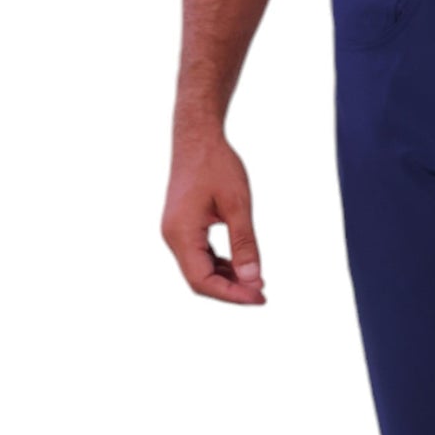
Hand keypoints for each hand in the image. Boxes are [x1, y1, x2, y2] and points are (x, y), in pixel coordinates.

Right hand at [162, 133, 266, 303]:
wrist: (197, 138)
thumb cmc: (217, 165)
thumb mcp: (238, 205)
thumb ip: (245, 244)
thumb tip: (252, 280)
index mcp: (181, 234)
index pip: (203, 281)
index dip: (232, 294)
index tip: (260, 297)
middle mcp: (172, 237)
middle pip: (199, 280)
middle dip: (230, 290)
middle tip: (262, 294)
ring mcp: (175, 233)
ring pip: (199, 270)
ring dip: (226, 279)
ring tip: (256, 282)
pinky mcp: (182, 227)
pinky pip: (199, 256)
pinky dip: (220, 265)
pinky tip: (241, 266)